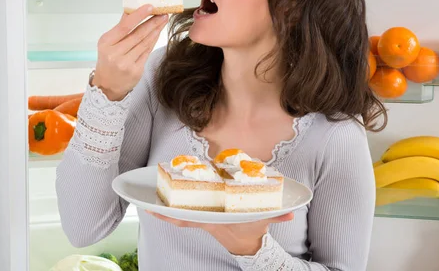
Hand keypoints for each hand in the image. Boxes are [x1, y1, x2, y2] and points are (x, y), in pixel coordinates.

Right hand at [92, 6, 168, 100]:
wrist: (107, 85)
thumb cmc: (108, 60)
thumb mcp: (108, 42)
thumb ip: (120, 27)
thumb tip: (131, 9)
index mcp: (106, 43)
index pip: (124, 26)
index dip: (139, 15)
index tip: (150, 6)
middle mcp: (115, 53)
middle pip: (138, 34)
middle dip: (152, 22)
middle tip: (163, 12)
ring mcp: (126, 63)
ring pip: (145, 43)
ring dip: (156, 30)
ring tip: (163, 20)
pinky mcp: (136, 70)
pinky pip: (147, 52)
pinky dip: (153, 41)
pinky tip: (158, 33)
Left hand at [147, 211, 293, 255]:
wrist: (246, 243)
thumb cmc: (251, 229)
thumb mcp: (263, 221)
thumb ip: (278, 216)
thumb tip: (292, 212)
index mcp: (214, 220)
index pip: (191, 219)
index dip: (173, 215)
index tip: (158, 209)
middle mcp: (205, 219)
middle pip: (179, 216)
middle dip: (164, 208)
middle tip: (146, 199)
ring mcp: (203, 219)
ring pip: (179, 214)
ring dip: (166, 207)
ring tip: (149, 195)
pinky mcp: (203, 217)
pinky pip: (184, 215)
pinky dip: (173, 210)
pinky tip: (163, 199)